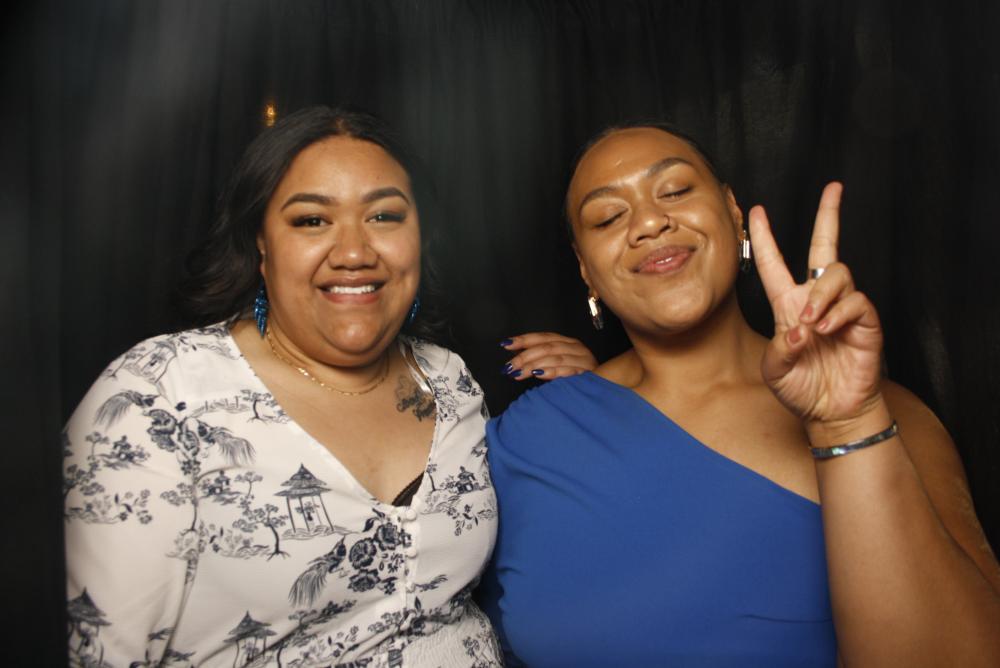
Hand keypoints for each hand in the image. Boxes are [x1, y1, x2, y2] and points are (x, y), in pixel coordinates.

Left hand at [499, 332, 596, 380]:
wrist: (606, 387)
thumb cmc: (578, 377)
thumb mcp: (558, 365)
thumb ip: (540, 360)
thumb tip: (516, 362)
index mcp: (567, 342)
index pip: (542, 337)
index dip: (523, 340)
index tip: (505, 344)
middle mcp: (575, 347)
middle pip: (546, 347)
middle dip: (524, 356)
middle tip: (509, 367)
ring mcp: (582, 359)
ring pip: (554, 357)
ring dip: (533, 365)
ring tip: (518, 373)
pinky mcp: (588, 373)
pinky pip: (567, 370)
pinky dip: (552, 372)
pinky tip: (539, 375)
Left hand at [749, 182, 884, 426]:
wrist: (830, 412)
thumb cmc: (800, 389)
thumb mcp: (774, 370)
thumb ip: (779, 349)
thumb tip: (800, 330)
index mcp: (788, 305)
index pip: (775, 263)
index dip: (764, 238)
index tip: (756, 211)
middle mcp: (815, 299)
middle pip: (825, 247)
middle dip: (829, 215)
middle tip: (833, 188)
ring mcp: (842, 308)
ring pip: (837, 275)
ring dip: (821, 295)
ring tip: (811, 323)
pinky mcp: (865, 322)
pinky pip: (856, 301)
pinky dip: (839, 313)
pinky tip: (827, 330)